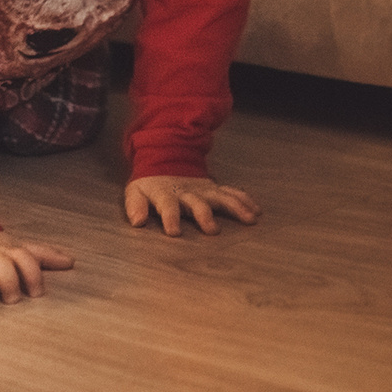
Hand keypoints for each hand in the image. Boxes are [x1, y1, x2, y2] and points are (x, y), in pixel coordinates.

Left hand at [124, 175, 260, 236]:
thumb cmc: (150, 184)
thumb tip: (137, 222)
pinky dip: (244, 200)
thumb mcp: (136, 191)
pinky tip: (256, 211)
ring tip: (249, 219)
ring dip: (235, 207)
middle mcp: (187, 192)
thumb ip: (135, 206)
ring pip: (221, 197)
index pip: (167, 206)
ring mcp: (203, 190)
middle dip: (205, 215)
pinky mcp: (214, 189)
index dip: (170, 218)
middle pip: (197, 204)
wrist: (166, 158)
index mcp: (166, 194)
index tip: (174, 232)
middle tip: (213, 230)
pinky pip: (231, 193)